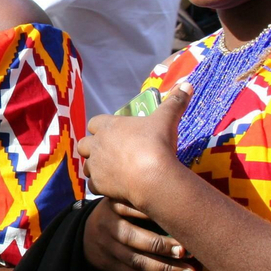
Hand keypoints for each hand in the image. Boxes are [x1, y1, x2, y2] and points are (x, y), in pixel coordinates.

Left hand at [77, 83, 192, 210]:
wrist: (153, 177)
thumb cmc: (157, 144)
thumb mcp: (167, 119)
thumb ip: (174, 102)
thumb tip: (187, 84)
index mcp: (108, 126)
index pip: (94, 122)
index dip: (101, 127)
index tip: (112, 133)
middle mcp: (97, 145)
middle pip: (84, 144)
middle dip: (93, 148)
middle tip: (109, 152)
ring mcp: (95, 166)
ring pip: (87, 166)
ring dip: (95, 167)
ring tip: (111, 170)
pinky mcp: (98, 185)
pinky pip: (92, 185)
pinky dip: (100, 186)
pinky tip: (111, 187)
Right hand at [83, 198, 194, 270]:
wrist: (87, 232)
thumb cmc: (120, 213)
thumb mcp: (126, 200)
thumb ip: (146, 203)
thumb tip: (185, 214)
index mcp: (113, 203)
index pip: (135, 209)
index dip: (158, 218)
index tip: (182, 225)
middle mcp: (106, 224)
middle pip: (133, 238)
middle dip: (162, 246)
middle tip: (188, 252)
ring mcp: (104, 246)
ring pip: (135, 260)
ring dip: (164, 268)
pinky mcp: (106, 264)